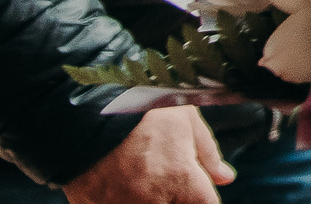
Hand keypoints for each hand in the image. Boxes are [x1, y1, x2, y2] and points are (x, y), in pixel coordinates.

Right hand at [64, 105, 234, 203]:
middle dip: (177, 195)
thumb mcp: (184, 121)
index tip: (195, 186)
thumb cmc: (140, 115)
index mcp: (182, 180)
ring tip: (143, 176)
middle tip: (163, 174)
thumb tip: (226, 178)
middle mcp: (156, 202)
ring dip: (151, 197)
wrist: (84, 119)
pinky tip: (123, 183)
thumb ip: (208, 153)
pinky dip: (125, 198)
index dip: (202, 195)